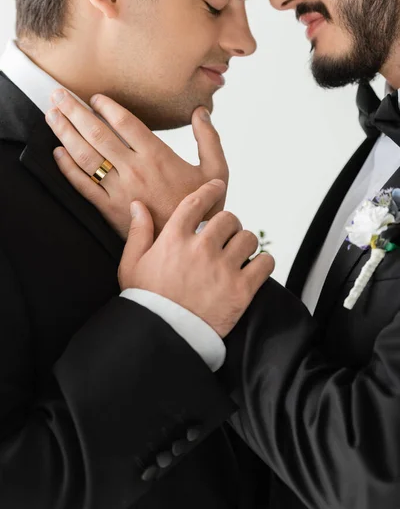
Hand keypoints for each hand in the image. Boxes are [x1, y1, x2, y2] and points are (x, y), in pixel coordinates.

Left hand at [46, 90, 228, 238]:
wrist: (191, 242)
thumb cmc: (204, 207)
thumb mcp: (216, 171)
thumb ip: (209, 139)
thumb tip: (201, 112)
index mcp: (158, 156)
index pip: (125, 122)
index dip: (106, 106)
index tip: (94, 97)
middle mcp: (134, 169)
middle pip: (97, 133)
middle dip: (74, 111)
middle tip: (58, 94)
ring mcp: (119, 189)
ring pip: (85, 156)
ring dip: (65, 132)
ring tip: (52, 115)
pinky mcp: (109, 209)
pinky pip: (83, 185)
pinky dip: (67, 167)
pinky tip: (57, 153)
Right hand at [118, 179, 274, 337]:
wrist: (163, 338)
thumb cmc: (146, 302)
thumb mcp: (132, 265)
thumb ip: (139, 232)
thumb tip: (138, 205)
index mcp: (174, 239)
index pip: (198, 201)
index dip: (211, 189)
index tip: (217, 186)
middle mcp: (200, 248)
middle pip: (228, 218)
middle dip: (228, 224)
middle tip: (226, 236)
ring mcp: (222, 269)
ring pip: (248, 238)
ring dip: (245, 243)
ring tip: (238, 253)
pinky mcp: (241, 290)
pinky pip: (265, 263)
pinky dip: (263, 263)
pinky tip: (254, 268)